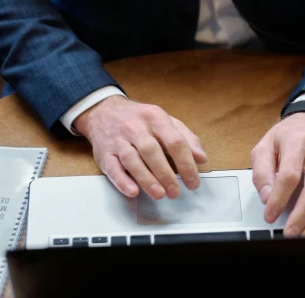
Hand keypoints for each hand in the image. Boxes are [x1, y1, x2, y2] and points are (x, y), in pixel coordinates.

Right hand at [74, 96, 207, 200]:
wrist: (103, 110)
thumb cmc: (139, 119)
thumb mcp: (164, 121)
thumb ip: (185, 137)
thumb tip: (201, 158)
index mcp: (155, 117)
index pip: (174, 141)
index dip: (186, 163)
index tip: (193, 181)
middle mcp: (136, 127)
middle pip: (152, 151)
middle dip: (166, 174)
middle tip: (176, 192)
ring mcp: (119, 140)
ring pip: (132, 160)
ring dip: (147, 179)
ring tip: (160, 194)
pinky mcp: (105, 153)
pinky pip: (112, 167)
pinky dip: (122, 181)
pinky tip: (133, 191)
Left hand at [251, 112, 304, 236]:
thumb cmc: (285, 137)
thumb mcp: (265, 146)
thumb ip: (262, 171)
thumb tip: (267, 198)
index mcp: (297, 140)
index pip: (290, 173)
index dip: (279, 197)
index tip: (270, 215)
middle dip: (303, 213)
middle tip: (290, 232)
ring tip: (304, 234)